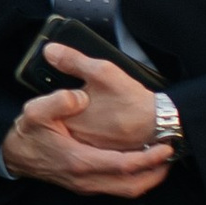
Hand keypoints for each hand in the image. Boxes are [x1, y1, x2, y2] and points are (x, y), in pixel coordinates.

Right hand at [1, 90, 171, 198]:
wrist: (13, 155)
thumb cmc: (27, 134)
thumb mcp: (35, 111)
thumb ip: (59, 102)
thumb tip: (80, 98)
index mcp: (79, 161)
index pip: (124, 165)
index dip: (149, 158)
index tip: (165, 146)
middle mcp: (86, 179)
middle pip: (132, 185)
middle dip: (157, 172)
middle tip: (173, 155)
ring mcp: (86, 185)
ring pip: (127, 191)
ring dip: (148, 178)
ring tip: (162, 161)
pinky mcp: (85, 185)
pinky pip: (117, 188)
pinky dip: (134, 179)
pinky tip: (140, 164)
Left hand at [38, 45, 162, 148]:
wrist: (158, 123)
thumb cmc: (131, 100)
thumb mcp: (102, 71)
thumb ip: (72, 60)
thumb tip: (50, 51)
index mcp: (69, 118)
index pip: (47, 108)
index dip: (54, 97)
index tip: (62, 89)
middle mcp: (74, 137)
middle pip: (58, 119)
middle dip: (65, 108)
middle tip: (84, 98)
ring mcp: (87, 148)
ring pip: (72, 131)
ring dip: (78, 120)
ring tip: (97, 110)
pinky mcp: (100, 153)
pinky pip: (87, 141)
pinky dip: (92, 130)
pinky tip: (103, 121)